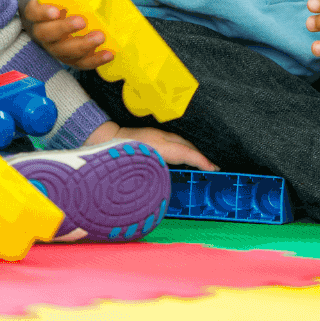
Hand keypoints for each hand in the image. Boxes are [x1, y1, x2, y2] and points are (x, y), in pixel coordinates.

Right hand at [21, 0, 116, 69]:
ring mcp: (56, 48)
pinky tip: (109, 54)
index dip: (42, 12)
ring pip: (63, 51)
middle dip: (64, 29)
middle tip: (82, 22)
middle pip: (46, 34)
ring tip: (100, 37)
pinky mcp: (70, 59)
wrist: (67, 20)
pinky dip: (95, 60)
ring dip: (82, 46)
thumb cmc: (70, 1)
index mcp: (40, 11)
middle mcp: (44, 32)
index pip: (33, 12)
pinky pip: (80, 64)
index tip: (56, 10)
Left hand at [85, 122, 218, 170]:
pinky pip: (175, 142)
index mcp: (161, 145)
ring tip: (203, 163)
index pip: (187, 152)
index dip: (202, 161)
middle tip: (214, 167)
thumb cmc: (120, 155)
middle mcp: (162, 137)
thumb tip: (166, 186)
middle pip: (188, 146)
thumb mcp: (138, 167)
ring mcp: (158, 134)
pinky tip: (184, 157)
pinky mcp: (154, 135)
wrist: (104, 137)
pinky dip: (184, 149)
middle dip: (202, 156)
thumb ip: (155, 175)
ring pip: (182, 143)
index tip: (215, 168)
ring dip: (193, 152)